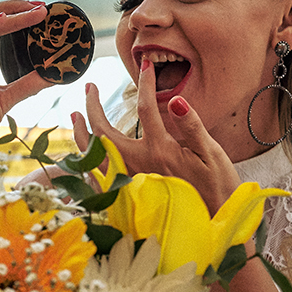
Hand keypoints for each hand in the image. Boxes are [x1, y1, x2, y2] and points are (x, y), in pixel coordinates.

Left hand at [72, 57, 240, 212]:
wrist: (210, 226)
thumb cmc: (216, 189)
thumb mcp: (212, 155)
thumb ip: (192, 126)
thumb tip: (175, 99)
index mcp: (159, 151)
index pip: (146, 108)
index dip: (145, 82)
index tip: (145, 65)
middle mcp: (136, 165)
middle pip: (102, 131)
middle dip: (92, 106)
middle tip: (89, 87)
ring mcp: (127, 181)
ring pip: (91, 155)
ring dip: (80, 132)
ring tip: (75, 113)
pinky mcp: (124, 194)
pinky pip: (94, 176)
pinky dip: (84, 160)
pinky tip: (82, 149)